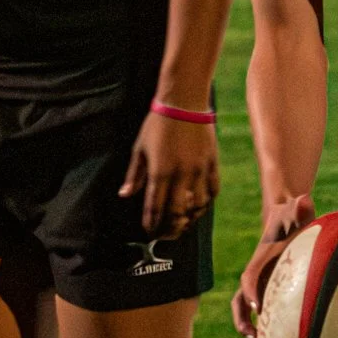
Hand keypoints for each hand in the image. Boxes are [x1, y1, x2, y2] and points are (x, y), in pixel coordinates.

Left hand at [120, 112, 218, 238]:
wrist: (184, 103)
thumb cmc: (157, 124)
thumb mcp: (139, 149)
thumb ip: (134, 175)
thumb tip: (125, 195)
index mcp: (160, 172)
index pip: (155, 208)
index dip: (151, 224)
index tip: (149, 231)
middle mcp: (181, 175)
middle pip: (177, 214)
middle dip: (170, 229)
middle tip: (165, 234)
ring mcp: (199, 171)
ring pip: (197, 207)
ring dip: (189, 219)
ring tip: (183, 223)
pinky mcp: (212, 164)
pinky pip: (212, 191)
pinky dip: (206, 203)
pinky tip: (199, 206)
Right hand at [232, 194, 315, 337]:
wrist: (285, 214)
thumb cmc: (293, 214)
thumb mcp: (297, 209)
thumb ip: (300, 207)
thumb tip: (304, 200)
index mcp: (261, 258)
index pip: (250, 277)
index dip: (252, 291)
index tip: (258, 307)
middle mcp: (257, 272)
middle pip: (241, 298)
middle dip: (242, 317)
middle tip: (252, 336)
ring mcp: (261, 281)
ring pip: (246, 306)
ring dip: (248, 324)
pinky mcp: (270, 285)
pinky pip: (262, 306)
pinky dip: (264, 321)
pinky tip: (278, 336)